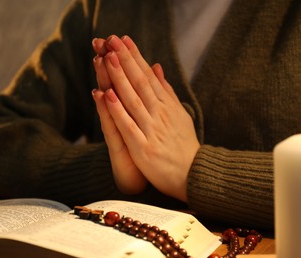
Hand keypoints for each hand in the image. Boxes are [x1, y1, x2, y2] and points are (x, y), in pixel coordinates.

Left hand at [99, 35, 199, 200]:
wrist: (194, 175)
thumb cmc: (184, 145)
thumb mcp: (179, 113)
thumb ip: (166, 91)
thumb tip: (156, 67)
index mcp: (167, 106)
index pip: (148, 77)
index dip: (135, 57)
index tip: (123, 39)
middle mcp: (160, 114)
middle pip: (140, 83)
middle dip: (125, 60)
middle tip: (111, 39)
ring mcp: (152, 130)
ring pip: (133, 99)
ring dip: (120, 78)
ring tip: (108, 58)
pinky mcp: (144, 148)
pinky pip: (128, 126)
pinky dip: (118, 110)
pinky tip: (107, 95)